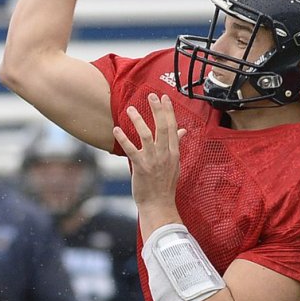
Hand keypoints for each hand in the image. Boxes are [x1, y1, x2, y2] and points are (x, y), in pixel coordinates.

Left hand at [113, 93, 186, 214]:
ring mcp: (153, 160)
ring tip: (130, 109)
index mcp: (174, 152)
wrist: (159, 205)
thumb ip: (176, 145)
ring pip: (146, 135)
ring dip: (138, 120)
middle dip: (157, 110)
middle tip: (151, 96)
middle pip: (162, 127)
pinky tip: (116, 129)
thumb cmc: (165, 185)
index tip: (164, 98)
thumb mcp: (175, 164)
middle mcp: (165, 154)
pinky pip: (131, 150)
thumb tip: (183, 131)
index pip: (173, 127)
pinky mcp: (141, 167)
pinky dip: (123, 139)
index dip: (169, 111)